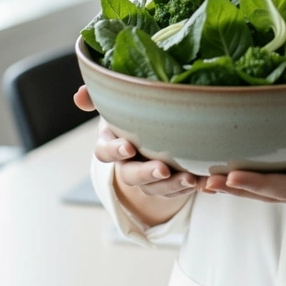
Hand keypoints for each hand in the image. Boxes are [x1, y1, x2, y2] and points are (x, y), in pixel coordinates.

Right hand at [73, 85, 198, 198]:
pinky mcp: (168, 184)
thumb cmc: (131, 113)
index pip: (104, 152)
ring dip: (173, 185)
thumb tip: (79, 94)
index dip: (114, 151)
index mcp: (111, 143)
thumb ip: (97, 97)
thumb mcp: (116, 103)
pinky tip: (207, 181)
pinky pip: (179, 190)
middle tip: (163, 170)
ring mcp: (148, 178)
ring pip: (157, 188)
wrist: (150, 131)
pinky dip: (193, 186)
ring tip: (191, 179)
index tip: (128, 147)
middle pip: (132, 176)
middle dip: (147, 174)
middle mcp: (127, 165)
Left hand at [202, 119, 285, 207]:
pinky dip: (249, 181)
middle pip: (270, 194)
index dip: (260, 184)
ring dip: (237, 189)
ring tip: (205, 181)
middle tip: (206, 180)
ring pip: (268, 192)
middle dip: (238, 189)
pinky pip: (273, 183)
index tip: (234, 178)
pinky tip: (228, 175)